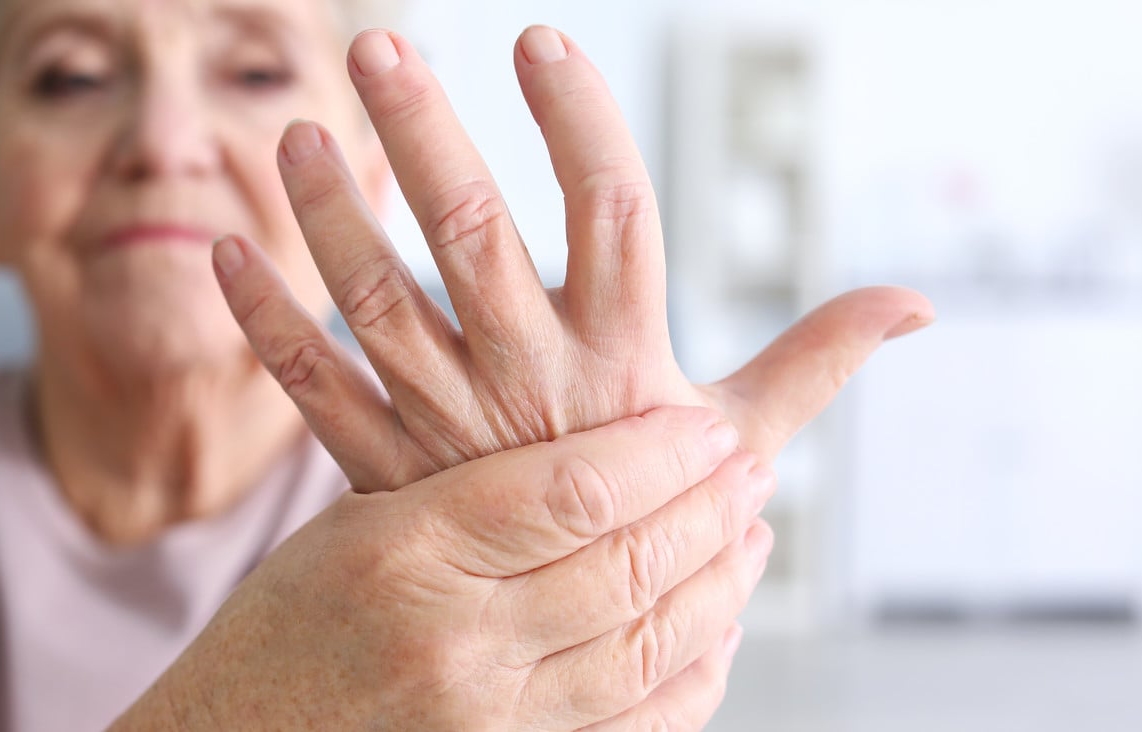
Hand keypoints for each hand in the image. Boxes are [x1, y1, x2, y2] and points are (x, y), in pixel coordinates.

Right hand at [114, 407, 775, 730]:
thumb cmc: (288, 623)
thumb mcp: (355, 525)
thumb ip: (473, 492)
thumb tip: (601, 456)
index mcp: (406, 550)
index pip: (572, 489)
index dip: (659, 453)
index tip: (706, 425)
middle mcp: (453, 641)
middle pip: (624, 564)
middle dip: (707, 509)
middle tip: (752, 466)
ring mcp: (486, 721)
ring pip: (646, 646)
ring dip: (717, 585)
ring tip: (751, 536)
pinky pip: (634, 729)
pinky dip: (692, 677)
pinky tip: (717, 632)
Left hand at [213, 25, 933, 490]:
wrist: (581, 635)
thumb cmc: (663, 515)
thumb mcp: (745, 438)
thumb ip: (817, 360)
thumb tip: (915, 305)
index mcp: (621, 361)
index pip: (611, 214)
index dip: (579, 124)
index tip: (542, 41)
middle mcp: (530, 384)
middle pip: (474, 237)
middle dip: (427, 137)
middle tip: (382, 48)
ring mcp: (450, 428)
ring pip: (380, 304)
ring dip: (331, 219)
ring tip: (295, 136)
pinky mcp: (389, 472)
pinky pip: (315, 393)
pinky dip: (267, 325)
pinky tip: (226, 253)